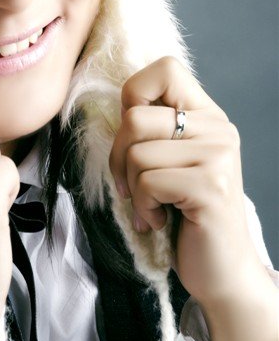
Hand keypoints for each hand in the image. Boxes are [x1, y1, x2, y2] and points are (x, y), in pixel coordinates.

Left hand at [109, 57, 268, 306]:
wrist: (222, 272)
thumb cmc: (185, 215)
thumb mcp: (170, 161)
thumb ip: (153, 128)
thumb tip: (120, 103)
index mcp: (208, 115)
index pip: (164, 68)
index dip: (134, 95)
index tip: (134, 136)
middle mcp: (219, 129)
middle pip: (135, 117)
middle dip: (119, 157)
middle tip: (134, 187)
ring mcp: (219, 156)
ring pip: (136, 152)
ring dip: (132, 188)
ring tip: (152, 206)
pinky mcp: (210, 187)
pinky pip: (147, 183)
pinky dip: (143, 208)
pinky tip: (160, 221)